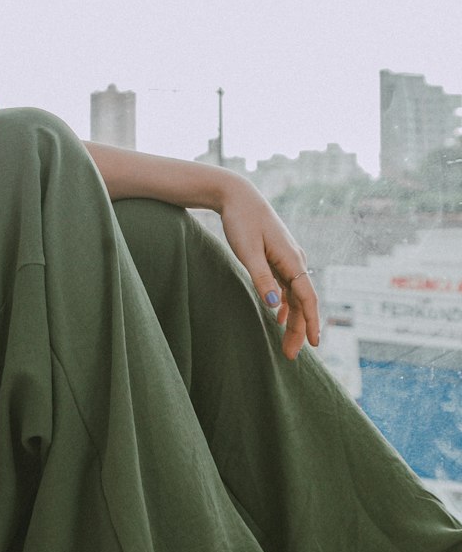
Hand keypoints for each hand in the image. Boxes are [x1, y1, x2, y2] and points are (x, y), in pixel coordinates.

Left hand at [217, 177, 319, 360]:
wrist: (237, 196)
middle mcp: (295, 260)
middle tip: (290, 355)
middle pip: (302, 301)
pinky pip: (287, 287)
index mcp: (292, 260)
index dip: (312, 322)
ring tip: (286, 343)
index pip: (308, 297)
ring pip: (295, 296)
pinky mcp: (277, 257)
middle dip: (300, 329)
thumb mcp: (247, 251)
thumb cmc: (241, 221)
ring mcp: (287, 259)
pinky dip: (286, 304)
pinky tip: (280, 317)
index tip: (315, 345)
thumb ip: (261, 277)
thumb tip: (275, 305)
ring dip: (293, 319)